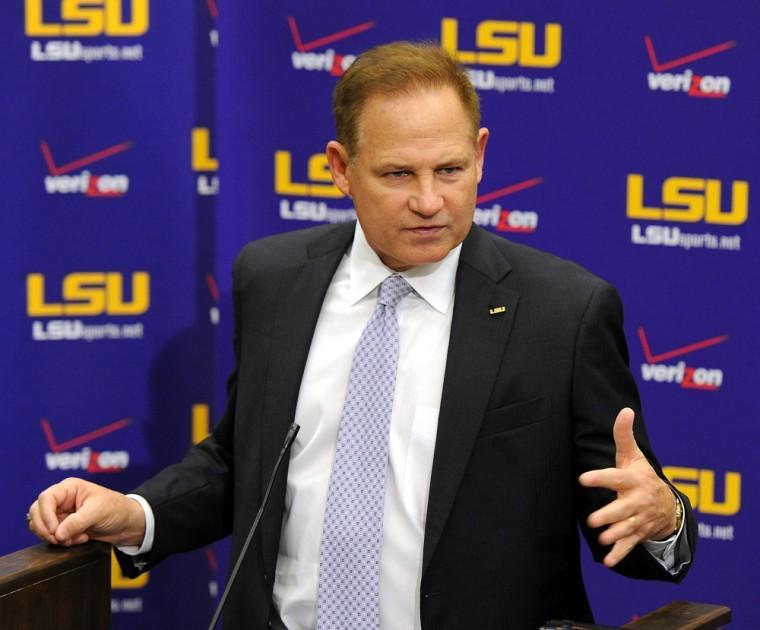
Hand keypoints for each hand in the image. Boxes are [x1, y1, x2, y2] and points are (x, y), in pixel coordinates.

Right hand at [28, 478, 145, 547]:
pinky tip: (80, 539)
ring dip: (55, 537)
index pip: (45, 498)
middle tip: (60, 539)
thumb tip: (57, 535)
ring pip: (41, 526)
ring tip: (75, 539)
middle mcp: (62, 499)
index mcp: (69, 488)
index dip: (46, 516)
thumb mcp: (98, 512)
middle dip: (46, 529)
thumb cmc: (116, 509)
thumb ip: (76, 522)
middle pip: (36, 512)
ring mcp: (62, 513)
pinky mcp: (64, 527)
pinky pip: (52, 536)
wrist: (127, 524)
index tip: (55, 530)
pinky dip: (62, 541)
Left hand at [578, 408, 675, 567]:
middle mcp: (636, 501)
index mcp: (632, 480)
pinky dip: (619, 554)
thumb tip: (624, 409)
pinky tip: (607, 561)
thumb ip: (624, 435)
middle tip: (593, 519)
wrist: (668, 506)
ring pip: (626, 529)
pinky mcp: (638, 534)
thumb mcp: (635, 456)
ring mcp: (638, 519)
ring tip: (601, 538)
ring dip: (615, 534)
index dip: (600, 477)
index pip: (615, 477)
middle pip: (622, 509)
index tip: (583, 478)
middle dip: (609, 515)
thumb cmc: (642, 475)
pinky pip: (629, 545)